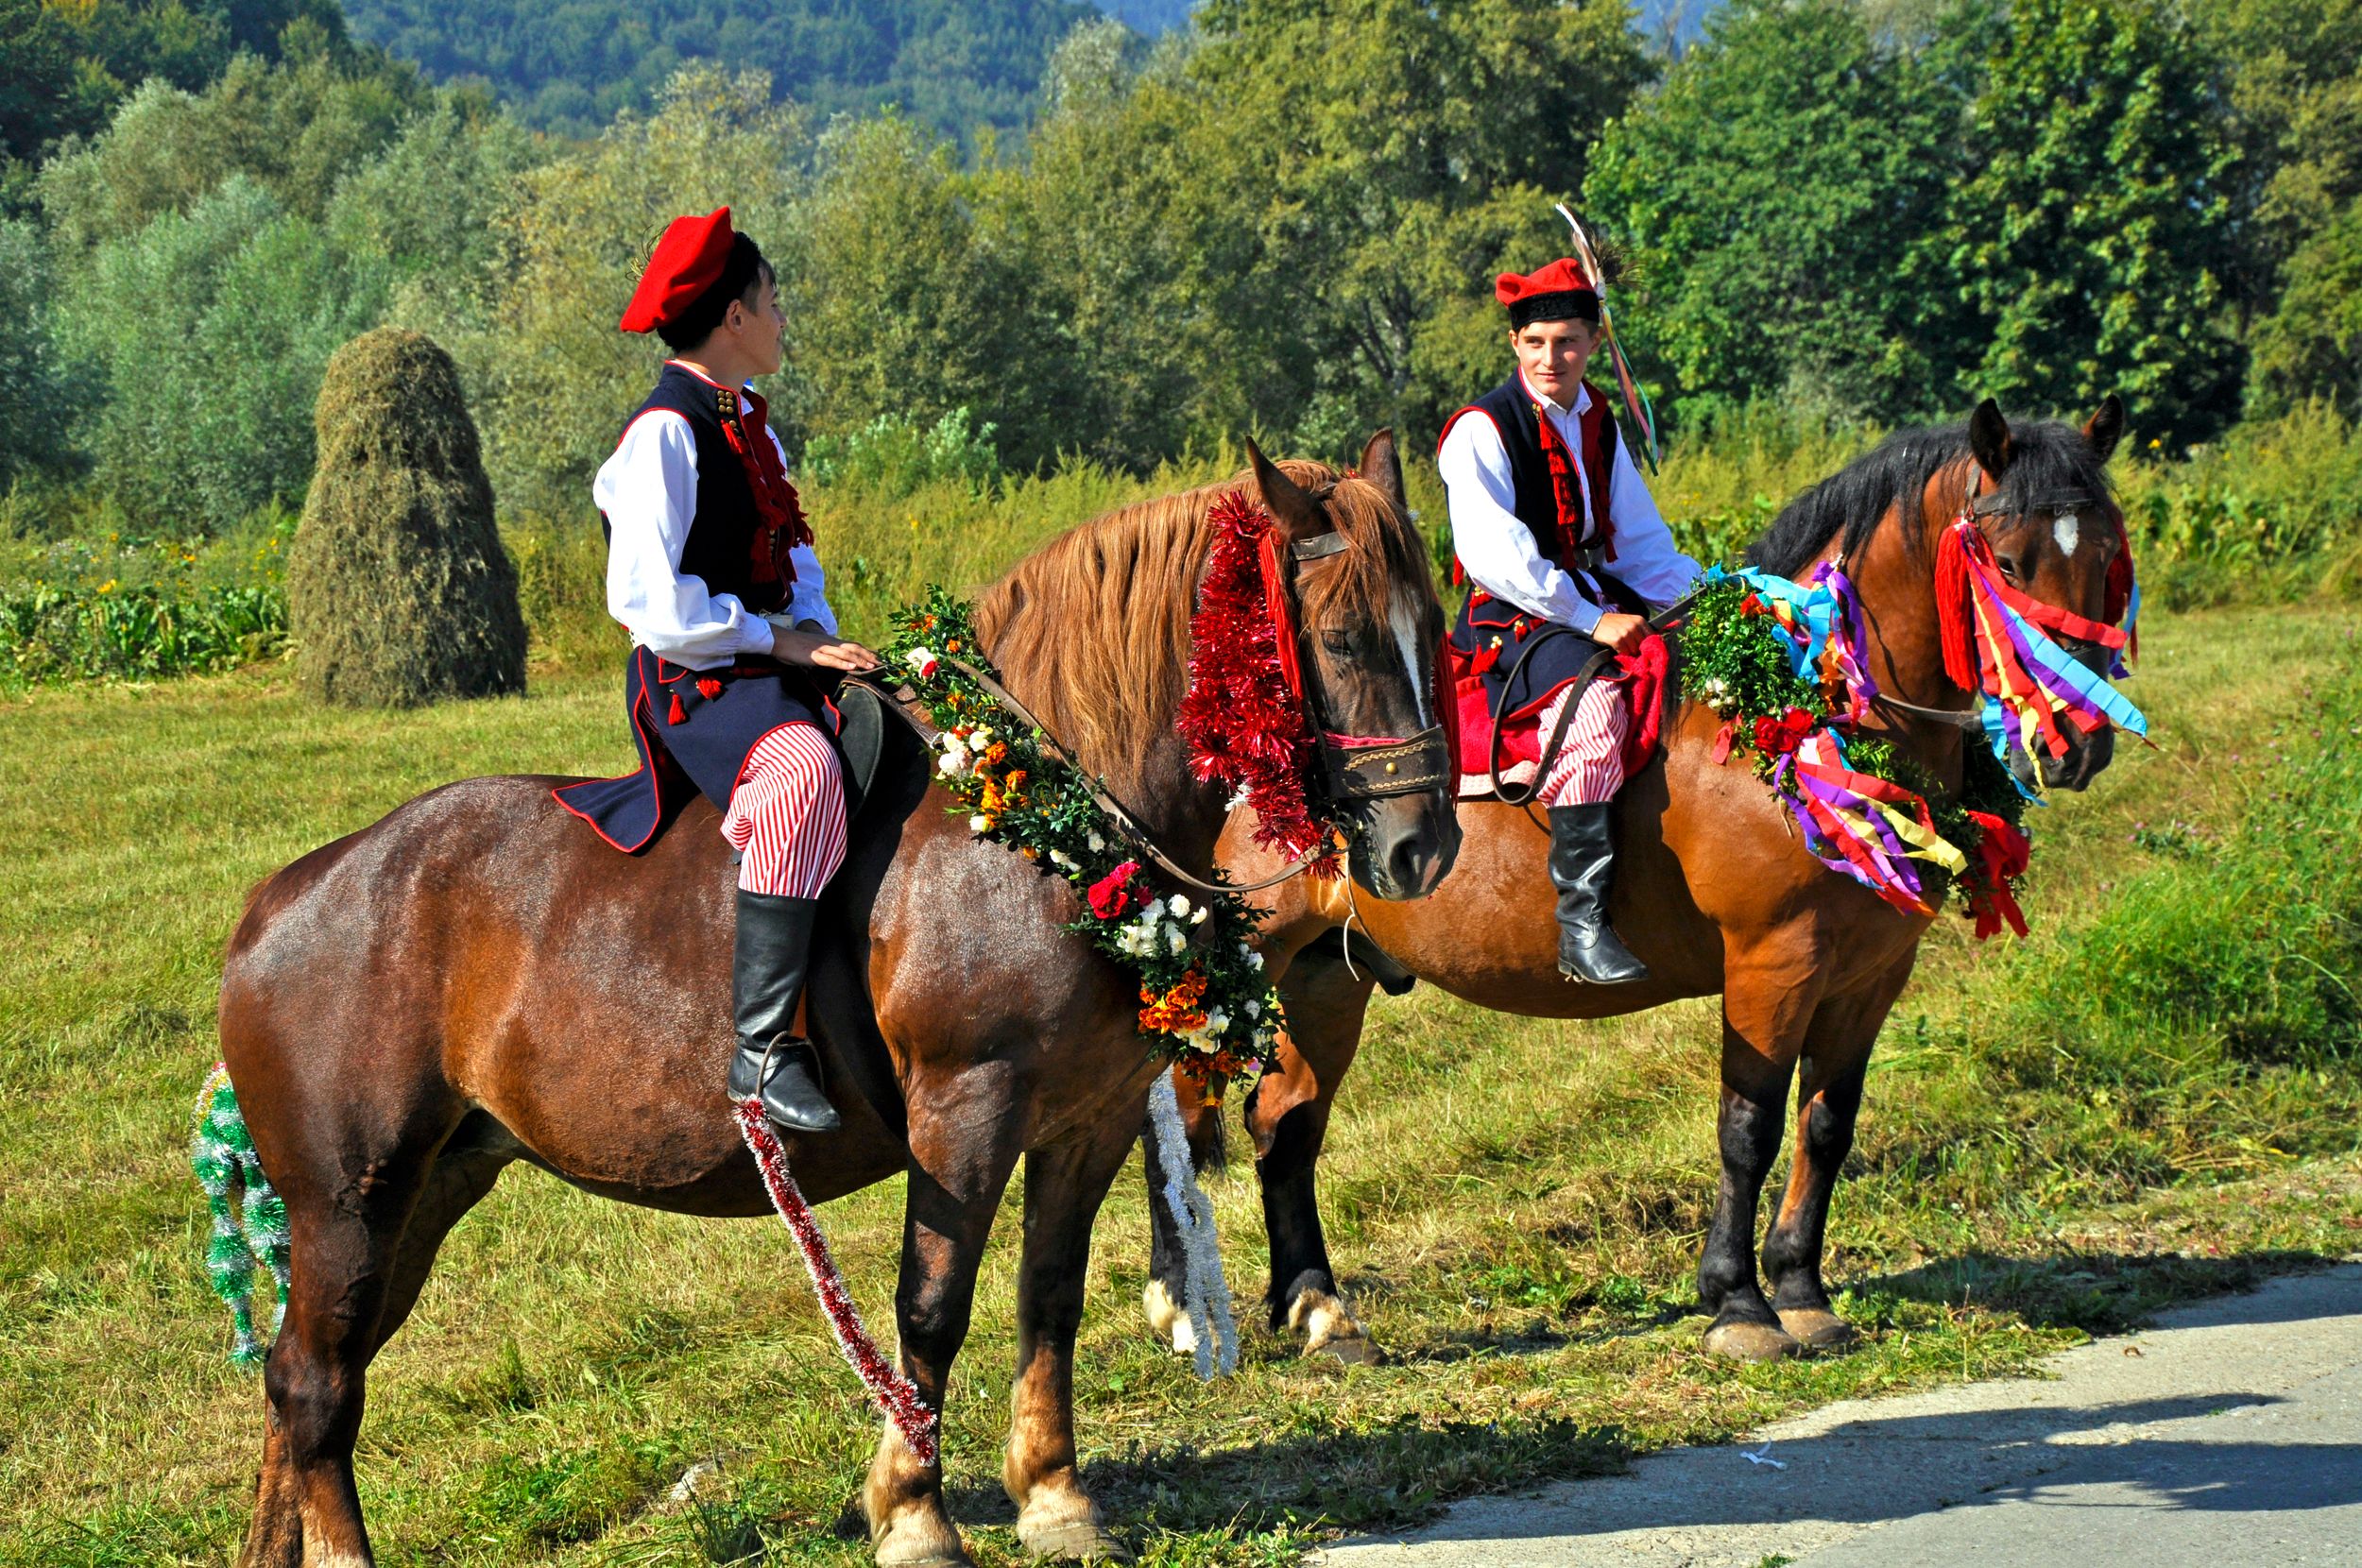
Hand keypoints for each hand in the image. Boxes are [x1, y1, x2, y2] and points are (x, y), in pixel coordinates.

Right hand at [764, 617, 882, 672]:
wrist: (779, 640)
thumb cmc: (794, 647)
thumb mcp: (814, 650)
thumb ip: (825, 656)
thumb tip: (835, 663)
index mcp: (830, 642)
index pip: (852, 646)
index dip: (866, 651)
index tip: (878, 659)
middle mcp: (829, 643)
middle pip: (853, 648)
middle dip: (868, 656)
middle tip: (881, 664)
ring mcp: (822, 649)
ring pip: (845, 654)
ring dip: (860, 660)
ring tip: (872, 667)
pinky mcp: (814, 656)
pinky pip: (831, 660)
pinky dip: (842, 664)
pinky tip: (852, 668)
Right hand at [1592, 611, 1649, 654]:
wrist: (1596, 621)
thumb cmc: (1614, 623)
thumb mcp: (1630, 621)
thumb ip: (1641, 630)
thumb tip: (1653, 643)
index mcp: (1640, 620)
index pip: (1652, 637)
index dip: (1649, 644)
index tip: (1645, 649)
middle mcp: (1634, 626)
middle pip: (1643, 645)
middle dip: (1638, 649)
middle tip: (1631, 648)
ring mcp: (1626, 633)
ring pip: (1634, 650)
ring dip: (1629, 651)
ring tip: (1623, 646)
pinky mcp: (1617, 640)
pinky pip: (1624, 652)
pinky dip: (1621, 652)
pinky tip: (1616, 647)